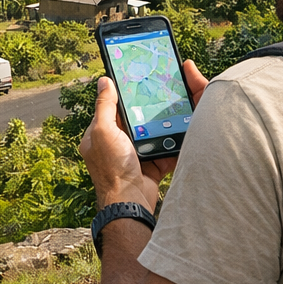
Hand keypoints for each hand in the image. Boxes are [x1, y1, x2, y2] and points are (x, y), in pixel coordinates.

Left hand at [79, 60, 209, 209]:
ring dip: (161, 125)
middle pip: (135, 120)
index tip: (138, 82)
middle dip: (147, 109)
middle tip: (162, 92)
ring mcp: (134, 156)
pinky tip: (182, 129)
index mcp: (100, 135)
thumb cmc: (113, 168)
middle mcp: (116, 145)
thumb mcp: (103, 131)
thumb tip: (104, 81)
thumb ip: (104, 106)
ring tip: (175, 107)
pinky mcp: (151, 166)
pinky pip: (164, 149)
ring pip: (151, 133)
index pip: (112, 108)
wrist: (131, 202)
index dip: (123, 95)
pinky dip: (172, 143)